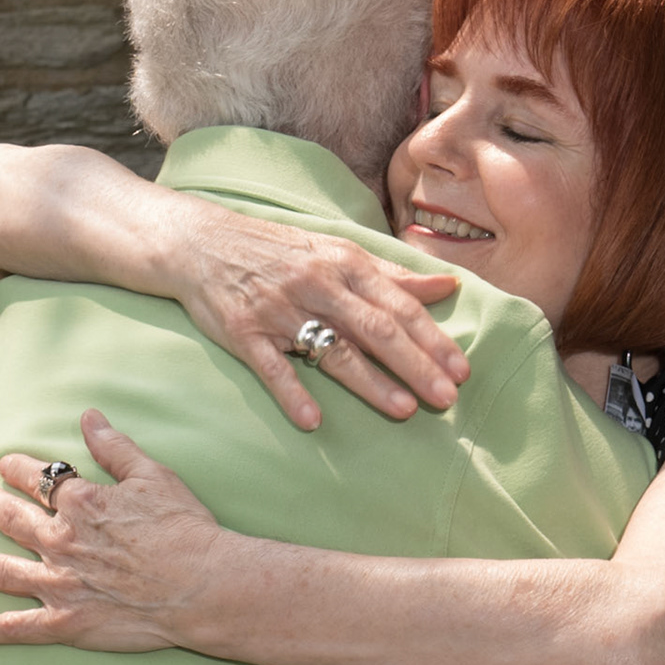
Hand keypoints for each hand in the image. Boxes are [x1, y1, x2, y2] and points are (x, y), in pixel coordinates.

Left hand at [0, 410, 226, 649]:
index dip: (20, 469)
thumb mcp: (153, 476)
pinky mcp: (68, 622)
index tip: (6, 464)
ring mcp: (60, 584)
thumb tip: (87, 417)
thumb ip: (114, 447)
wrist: (203, 585)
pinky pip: (20, 627)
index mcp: (81, 503)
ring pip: (3, 572)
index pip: (40, 480)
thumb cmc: (184, 528)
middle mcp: (61, 541)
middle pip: (13, 520)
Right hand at [175, 209, 469, 430]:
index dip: (432, 338)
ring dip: (370, 382)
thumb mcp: (338, 253)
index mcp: (345, 264)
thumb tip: (448, 286)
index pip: (398, 306)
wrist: (203, 244)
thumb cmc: (280, 252)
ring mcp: (280, 309)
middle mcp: (318, 285)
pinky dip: (291, 393)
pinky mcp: (244, 332)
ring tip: (403, 410)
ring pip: (332, 349)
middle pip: (375, 328)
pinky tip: (312, 420)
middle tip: (446, 398)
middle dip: (414, 364)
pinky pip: (271, 367)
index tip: (461, 369)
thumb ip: (393, 275)